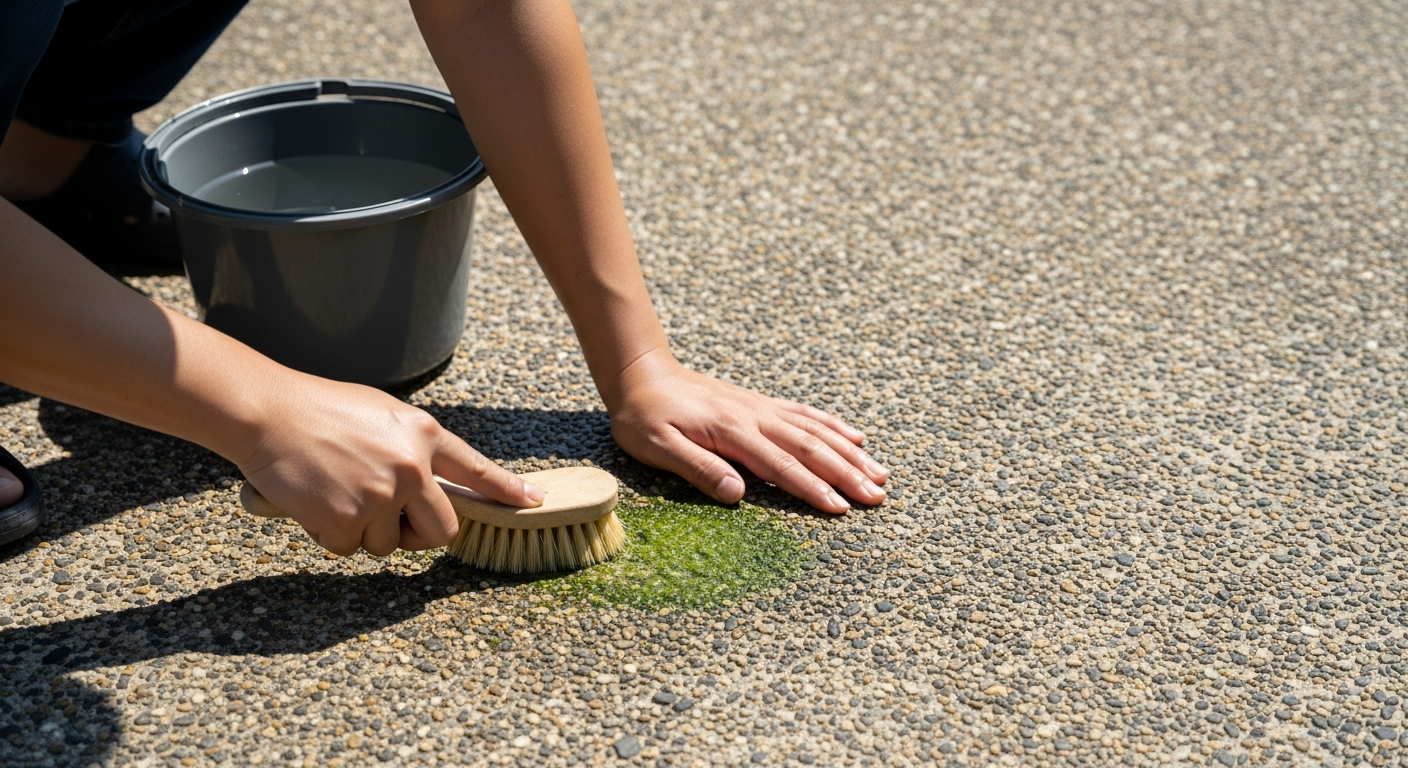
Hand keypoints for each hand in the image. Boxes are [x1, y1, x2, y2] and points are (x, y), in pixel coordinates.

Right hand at [236, 375, 543, 555]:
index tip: (533, 503)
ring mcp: (381, 495)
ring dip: (366, 531)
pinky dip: (331, 535)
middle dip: (421, 535)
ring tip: (338, 492)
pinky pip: (349, 548)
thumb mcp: (383, 415)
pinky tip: (316, 502)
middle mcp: (411, 467)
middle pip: (443, 530)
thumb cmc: (320, 410)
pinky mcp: (346, 520)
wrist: (267, 413)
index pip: (477, 470)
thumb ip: (414, 447)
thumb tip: (436, 484)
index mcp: (423, 434)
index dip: (507, 491)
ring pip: (390, 545)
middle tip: (394, 521)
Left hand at [608, 351, 888, 512]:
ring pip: (816, 432)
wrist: (642, 373)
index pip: (783, 466)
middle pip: (811, 448)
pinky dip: (833, 426)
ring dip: (850, 453)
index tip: (842, 508)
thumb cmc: (645, 416)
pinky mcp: (760, 404)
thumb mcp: (657, 447)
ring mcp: (761, 409)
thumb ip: (699, 468)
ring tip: (880, 474)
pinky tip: (855, 437)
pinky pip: (805, 414)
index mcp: (734, 433)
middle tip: (878, 496)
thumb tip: (738, 495)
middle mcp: (756, 418)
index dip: (814, 489)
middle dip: (847, 474)